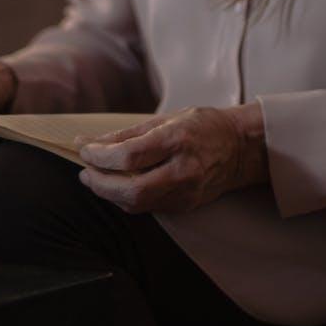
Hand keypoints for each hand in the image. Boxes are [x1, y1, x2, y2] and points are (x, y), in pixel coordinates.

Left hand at [73, 104, 267, 213]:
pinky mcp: (186, 205)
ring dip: (110, 194)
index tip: (85, 150)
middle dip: (100, 184)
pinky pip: (148, 207)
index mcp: (177, 140)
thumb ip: (125, 134)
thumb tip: (88, 142)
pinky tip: (119, 185)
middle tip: (86, 172)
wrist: (240, 148)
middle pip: (132, 190)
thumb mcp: (164, 118)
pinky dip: (128, 198)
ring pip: (137, 204)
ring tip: (97, 178)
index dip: (100, 156)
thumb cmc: (201, 126)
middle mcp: (183, 170)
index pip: (129, 156)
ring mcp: (186, 192)